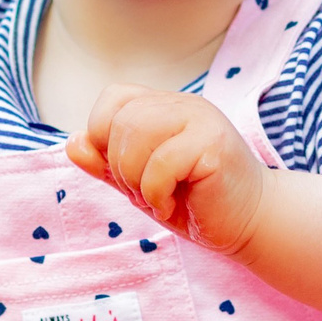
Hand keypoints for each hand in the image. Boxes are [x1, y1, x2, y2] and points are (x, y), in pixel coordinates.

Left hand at [67, 86, 267, 253]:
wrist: (248, 224)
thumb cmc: (196, 201)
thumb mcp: (139, 182)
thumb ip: (105, 163)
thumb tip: (73, 143)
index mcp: (164, 107)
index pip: (113, 97)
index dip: (103, 134)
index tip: (124, 169)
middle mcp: (182, 105)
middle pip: (120, 121)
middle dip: (120, 167)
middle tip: (144, 192)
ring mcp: (200, 121)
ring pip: (137, 137)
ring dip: (137, 181)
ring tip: (158, 198)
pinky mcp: (213, 145)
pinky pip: (161, 164)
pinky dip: (157, 194)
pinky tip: (173, 205)